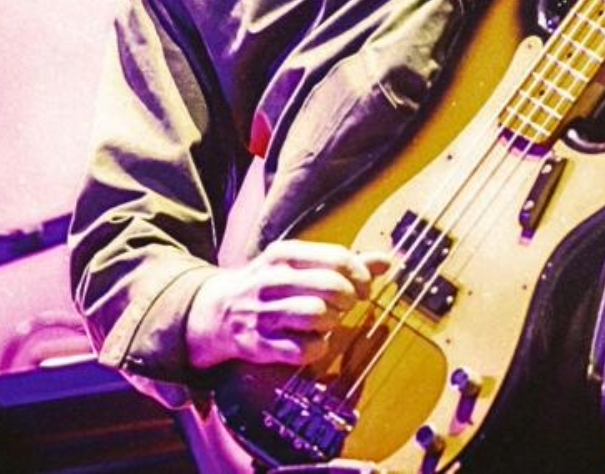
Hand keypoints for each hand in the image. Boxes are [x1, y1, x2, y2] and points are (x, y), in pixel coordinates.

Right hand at [186, 239, 391, 368]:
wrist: (217, 311)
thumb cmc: (271, 285)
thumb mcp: (299, 264)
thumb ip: (343, 263)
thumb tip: (387, 261)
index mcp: (284, 254)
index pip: (337, 258)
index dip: (360, 276)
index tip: (363, 287)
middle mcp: (272, 280)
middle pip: (331, 287)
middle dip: (347, 299)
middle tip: (344, 305)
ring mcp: (264, 313)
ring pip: (318, 316)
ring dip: (331, 323)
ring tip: (325, 322)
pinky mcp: (260, 344)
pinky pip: (304, 350)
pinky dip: (317, 348)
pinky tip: (313, 341)